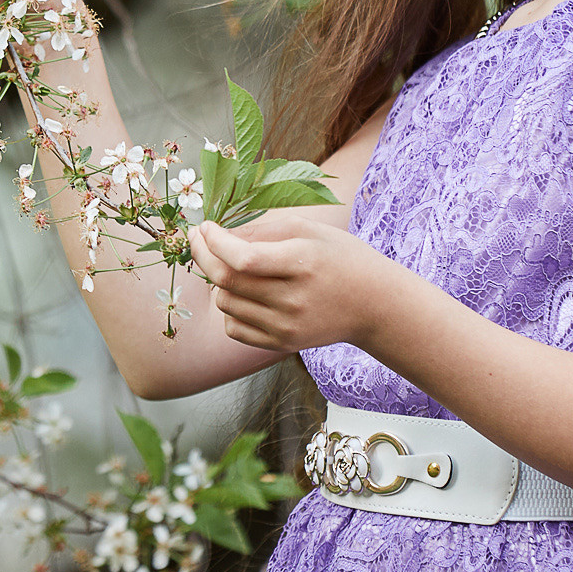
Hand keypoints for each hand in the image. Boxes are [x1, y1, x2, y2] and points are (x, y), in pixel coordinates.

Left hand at [188, 212, 406, 352]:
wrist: (373, 305)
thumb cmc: (341, 258)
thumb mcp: (309, 230)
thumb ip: (263, 230)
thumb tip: (218, 236)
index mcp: (302, 263)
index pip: (243, 258)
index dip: (214, 242)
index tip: (205, 227)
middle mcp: (293, 299)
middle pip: (227, 281)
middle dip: (203, 255)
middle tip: (199, 240)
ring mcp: (286, 326)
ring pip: (225, 304)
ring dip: (218, 282)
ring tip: (232, 267)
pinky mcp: (282, 344)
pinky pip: (234, 329)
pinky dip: (229, 309)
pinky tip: (242, 294)